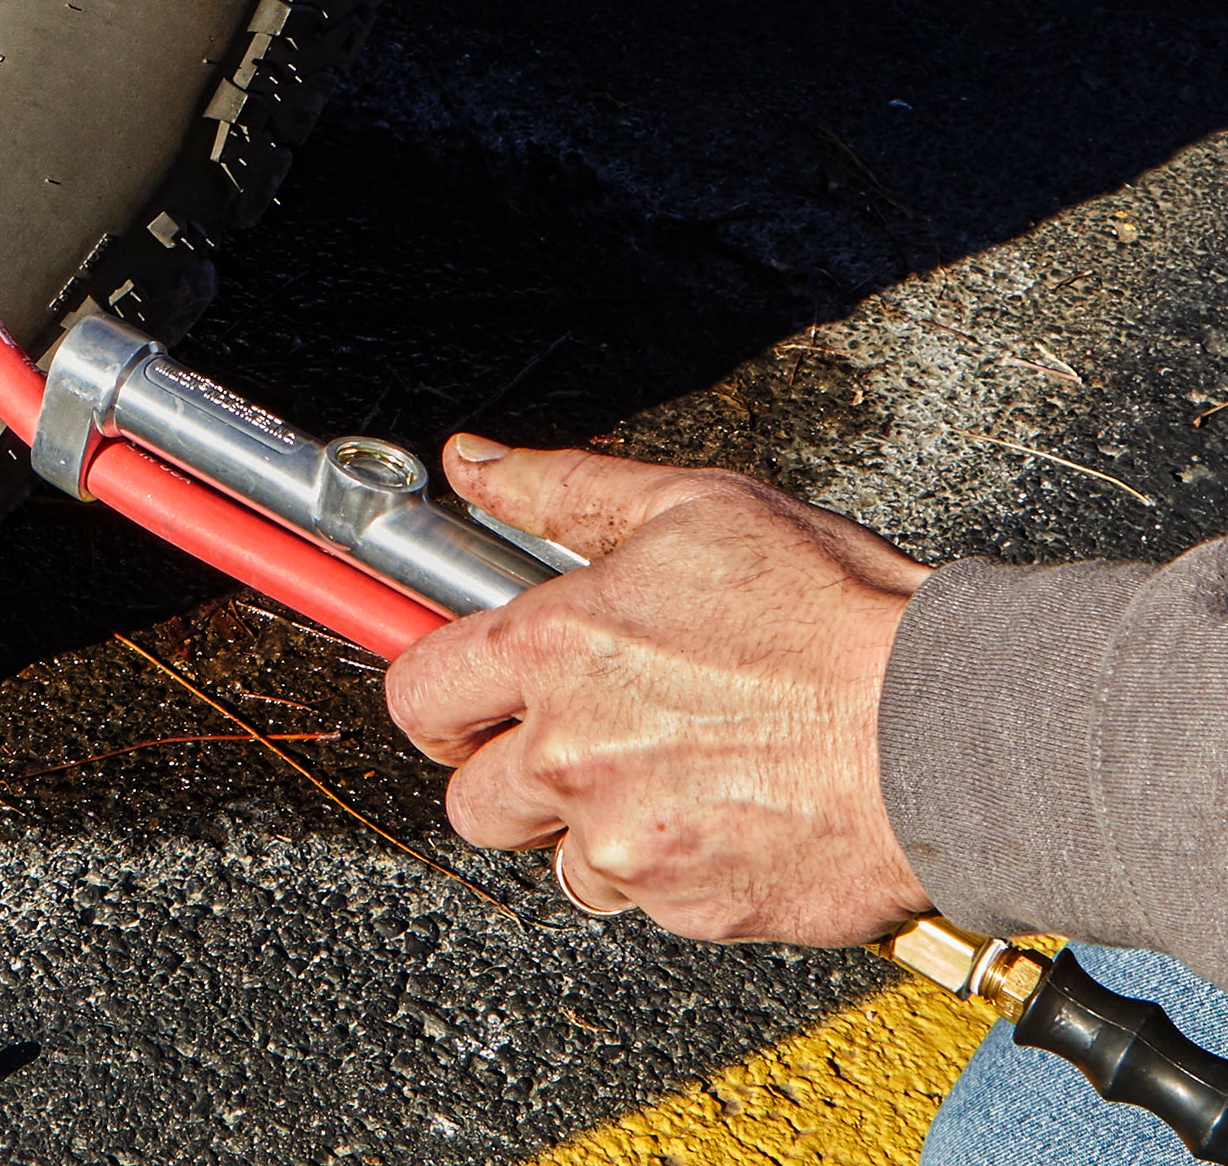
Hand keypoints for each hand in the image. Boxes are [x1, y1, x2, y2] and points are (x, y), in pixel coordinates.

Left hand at [385, 438, 934, 946]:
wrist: (949, 729)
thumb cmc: (832, 609)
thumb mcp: (691, 507)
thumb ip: (560, 488)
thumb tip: (472, 463)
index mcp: (554, 649)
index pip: (420, 693)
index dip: (439, 694)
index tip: (464, 696)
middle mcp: (571, 752)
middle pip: (471, 798)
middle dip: (510, 772)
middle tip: (577, 736)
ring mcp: (625, 840)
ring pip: (557, 857)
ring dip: (594, 824)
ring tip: (677, 767)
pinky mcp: (686, 906)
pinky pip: (641, 898)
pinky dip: (670, 864)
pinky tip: (729, 807)